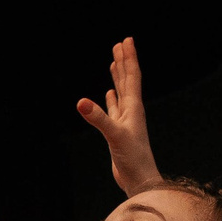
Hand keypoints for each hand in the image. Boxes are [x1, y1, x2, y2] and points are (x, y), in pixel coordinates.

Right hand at [74, 36, 161, 194]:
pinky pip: (114, 110)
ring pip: (121, 93)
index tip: (126, 40)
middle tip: (120, 43)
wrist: (140, 180)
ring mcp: (125, 121)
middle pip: (127, 80)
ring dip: (118, 77)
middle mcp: (131, 111)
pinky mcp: (118, 132)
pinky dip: (111, 99)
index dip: (129, 58)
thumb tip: (81, 102)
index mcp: (134, 108)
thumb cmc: (133, 159)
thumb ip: (98, 118)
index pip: (131, 76)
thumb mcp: (115, 136)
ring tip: (115, 62)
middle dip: (124, 61)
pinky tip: (110, 94)